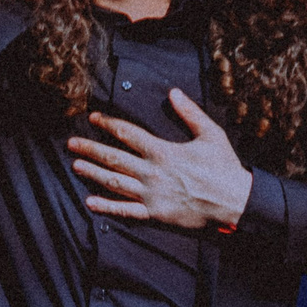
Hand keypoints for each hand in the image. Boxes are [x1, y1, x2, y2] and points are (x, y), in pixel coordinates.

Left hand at [69, 89, 254, 231]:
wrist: (235, 201)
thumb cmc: (224, 167)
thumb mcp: (211, 134)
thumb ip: (190, 113)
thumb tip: (173, 92)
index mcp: (163, 151)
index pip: (128, 134)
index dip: (108, 124)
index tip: (93, 118)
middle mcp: (153, 172)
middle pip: (114, 158)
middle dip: (91, 149)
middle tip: (71, 143)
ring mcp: (152, 194)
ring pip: (115, 182)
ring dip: (93, 173)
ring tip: (76, 166)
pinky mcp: (156, 213)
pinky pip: (126, 210)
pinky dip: (107, 207)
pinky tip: (90, 202)